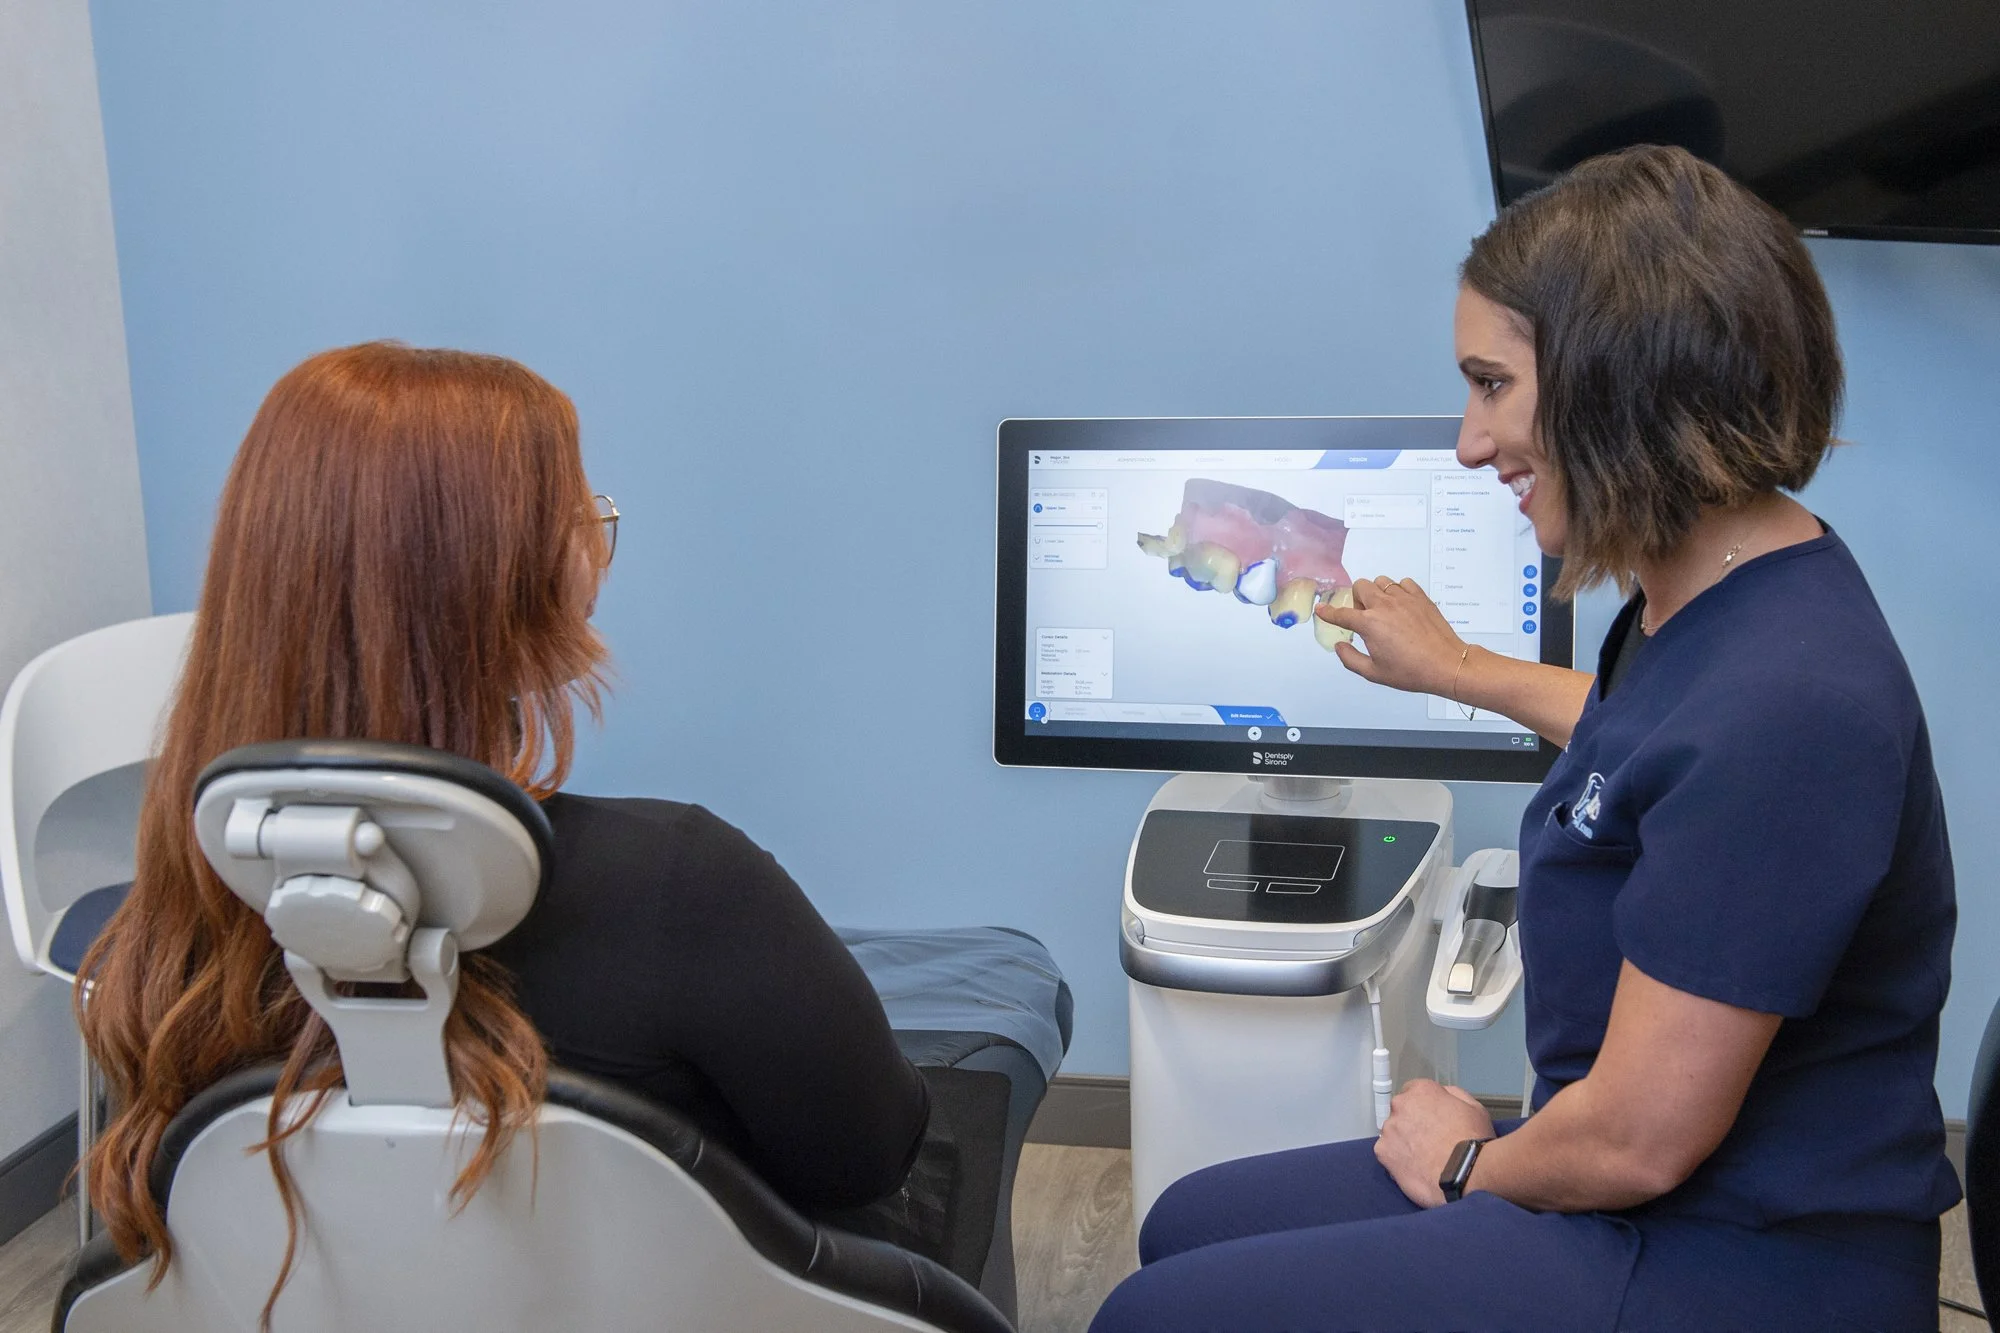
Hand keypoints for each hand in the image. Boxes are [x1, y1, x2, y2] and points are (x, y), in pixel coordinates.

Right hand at [1317, 577, 1468, 697]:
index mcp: (1370, 624)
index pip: (1341, 614)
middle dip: (1357, 599)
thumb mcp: (1374, 673)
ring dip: (1377, 593)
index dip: (1328, 612)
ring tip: (1384, 610)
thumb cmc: (1412, 671)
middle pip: (1361, 586)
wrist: (1446, 665)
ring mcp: (1404, 598)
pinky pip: (1403, 583)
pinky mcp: (1421, 597)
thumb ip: (1350, 659)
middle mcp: (1385, 606)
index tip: (1322, 609)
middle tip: (1365, 616)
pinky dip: (1398, 590)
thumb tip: (1340, 646)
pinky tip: (1401, 606)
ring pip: (1381, 581)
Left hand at [1373, 1079, 1494, 1207]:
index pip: (1414, 1091)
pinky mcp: (1382, 1152)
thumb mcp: (1473, 1108)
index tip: (1432, 1121)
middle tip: (1429, 1141)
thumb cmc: (1473, 1140)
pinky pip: (1387, 1153)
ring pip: (1393, 1133)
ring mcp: (1389, 1129)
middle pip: (1401, 1112)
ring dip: (1403, 1141)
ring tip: (1423, 1159)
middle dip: (1412, 1123)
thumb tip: (1441, 1096)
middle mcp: (1400, 1105)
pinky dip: (1397, 1160)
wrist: (1465, 1173)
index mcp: (1421, 1090)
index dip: (1424, 1107)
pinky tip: (1414, 1168)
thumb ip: (1452, 1095)